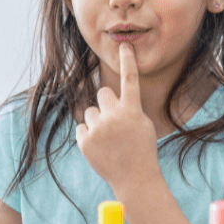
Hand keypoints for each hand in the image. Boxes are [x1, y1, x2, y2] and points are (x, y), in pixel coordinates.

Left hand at [75, 43, 159, 194]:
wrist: (135, 178)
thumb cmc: (140, 149)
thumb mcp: (142, 125)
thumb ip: (127, 108)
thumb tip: (107, 96)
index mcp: (133, 110)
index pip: (129, 80)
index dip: (127, 61)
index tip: (124, 44)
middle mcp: (115, 116)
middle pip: (102, 93)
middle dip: (106, 104)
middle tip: (114, 122)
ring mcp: (99, 128)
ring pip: (90, 112)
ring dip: (97, 122)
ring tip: (109, 140)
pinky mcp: (85, 141)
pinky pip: (81, 128)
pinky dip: (88, 137)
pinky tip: (100, 148)